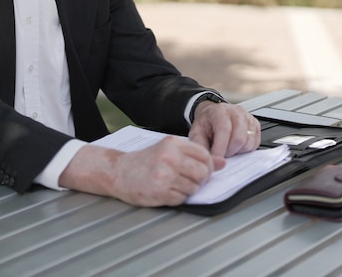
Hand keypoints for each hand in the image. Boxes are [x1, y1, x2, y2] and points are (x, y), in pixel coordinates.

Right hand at [59, 138, 224, 206]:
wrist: (118, 172)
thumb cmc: (145, 161)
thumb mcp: (169, 151)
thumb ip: (196, 156)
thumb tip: (223, 163)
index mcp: (173, 144)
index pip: (205, 155)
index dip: (208, 166)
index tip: (201, 170)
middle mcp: (169, 157)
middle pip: (202, 172)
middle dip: (200, 179)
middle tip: (189, 179)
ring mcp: (164, 175)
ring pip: (194, 187)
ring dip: (188, 190)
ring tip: (175, 185)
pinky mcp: (160, 191)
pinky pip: (182, 198)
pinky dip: (178, 198)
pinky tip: (167, 191)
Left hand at [188, 101, 261, 158]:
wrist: (212, 115)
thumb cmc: (206, 124)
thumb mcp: (196, 133)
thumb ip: (201, 146)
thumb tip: (210, 160)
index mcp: (220, 111)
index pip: (224, 130)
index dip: (220, 148)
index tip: (216, 159)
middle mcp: (236, 112)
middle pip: (239, 139)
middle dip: (229, 152)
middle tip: (221, 154)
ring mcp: (248, 118)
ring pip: (248, 143)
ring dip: (237, 151)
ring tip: (227, 148)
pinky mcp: (256, 126)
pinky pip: (254, 144)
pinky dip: (244, 150)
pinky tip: (235, 146)